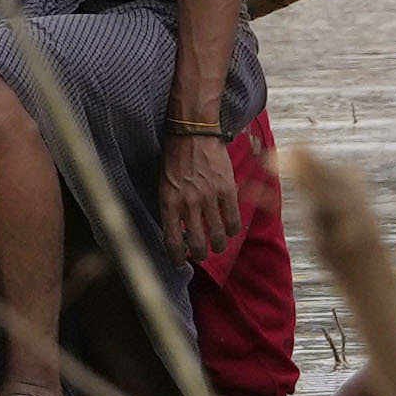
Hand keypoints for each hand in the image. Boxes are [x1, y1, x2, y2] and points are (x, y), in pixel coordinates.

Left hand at [163, 137, 249, 264]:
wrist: (192, 132)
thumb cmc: (174, 158)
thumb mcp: (163, 184)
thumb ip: (169, 207)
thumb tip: (177, 231)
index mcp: (168, 202)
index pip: (172, 240)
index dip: (177, 257)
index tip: (180, 263)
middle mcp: (188, 203)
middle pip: (197, 242)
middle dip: (201, 255)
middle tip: (202, 255)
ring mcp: (208, 196)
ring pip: (217, 234)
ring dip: (219, 245)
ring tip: (218, 246)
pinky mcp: (226, 189)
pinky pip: (232, 218)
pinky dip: (232, 229)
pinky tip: (231, 231)